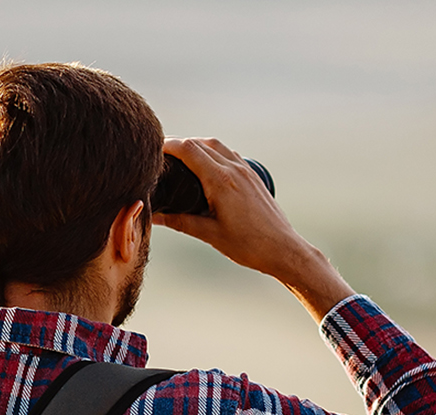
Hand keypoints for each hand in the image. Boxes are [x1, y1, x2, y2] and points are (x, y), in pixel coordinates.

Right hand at [156, 137, 354, 322]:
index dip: (167, 145)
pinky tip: (206, 166)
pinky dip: (213, 152)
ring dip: (196, 145)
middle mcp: (234, 169)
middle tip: (160, 156)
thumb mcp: (209, 234)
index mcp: (221, 181)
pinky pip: (229, 154)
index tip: (152, 151)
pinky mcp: (253, 176)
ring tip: (180, 158)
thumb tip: (153, 215)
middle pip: (200, 143)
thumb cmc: (249, 246)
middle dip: (178, 144)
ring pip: (216, 145)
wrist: (284, 250)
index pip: (188, 149)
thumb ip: (179, 221)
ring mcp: (246, 171)